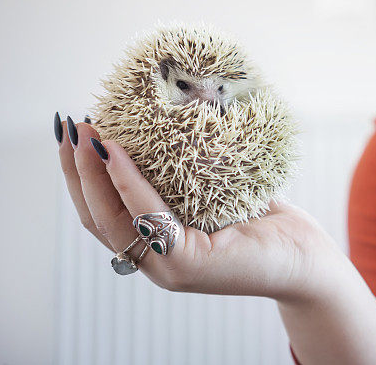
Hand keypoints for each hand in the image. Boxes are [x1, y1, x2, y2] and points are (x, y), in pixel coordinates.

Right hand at [56, 114, 342, 301]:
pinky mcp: (187, 266)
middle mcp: (154, 259)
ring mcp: (167, 267)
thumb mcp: (219, 185)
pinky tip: (119, 153)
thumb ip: (189, 165)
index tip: (74, 132)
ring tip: (85, 135)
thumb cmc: (266, 218)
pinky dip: (129, 184)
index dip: (79, 173)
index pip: (102, 211)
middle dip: (75, 170)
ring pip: (110, 221)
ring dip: (91, 174)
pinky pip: (149, 218)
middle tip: (69, 126)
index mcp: (156, 242)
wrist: (306, 257)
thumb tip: (172, 108)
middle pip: (95, 216)